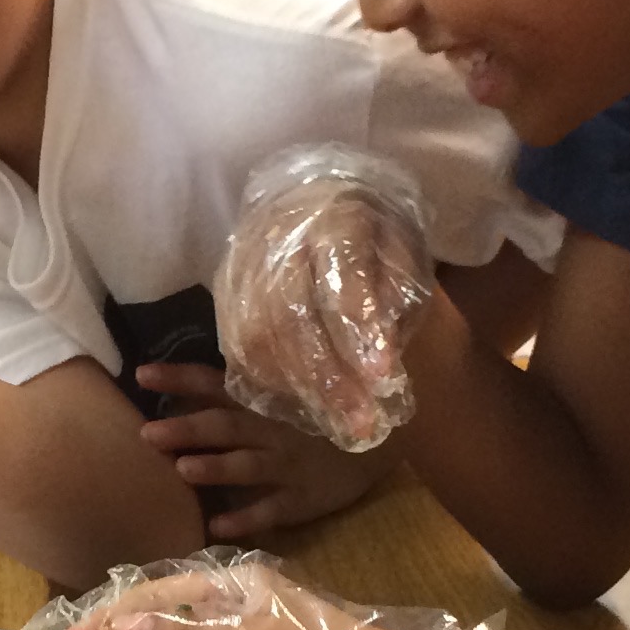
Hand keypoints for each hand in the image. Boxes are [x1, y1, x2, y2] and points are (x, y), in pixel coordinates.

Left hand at [132, 362, 387, 539]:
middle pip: (225, 426)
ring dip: (215, 467)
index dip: (180, 378)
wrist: (376, 443)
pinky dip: (246, 518)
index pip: (215, 384)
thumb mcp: (278, 397)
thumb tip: (178, 385)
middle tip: (148, 433)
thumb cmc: (313, 420)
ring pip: (247, 466)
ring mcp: (287, 466)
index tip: (141, 374)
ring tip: (184, 470)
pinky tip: (216, 526)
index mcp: (261, 402)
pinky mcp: (301, 499)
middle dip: (187, 429)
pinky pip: (271, 510)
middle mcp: (271, 431)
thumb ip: (235, 393)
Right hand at [216, 144, 436, 451]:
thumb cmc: (375, 238)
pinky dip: (276, 384)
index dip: (360, 322)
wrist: (318, 204)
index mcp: (335, 212)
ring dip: (303, 389)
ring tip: (344, 424)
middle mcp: (279, 235)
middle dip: (331, 375)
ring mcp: (244, 265)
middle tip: (365, 422)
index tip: (385, 373)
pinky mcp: (225, 294)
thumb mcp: (405, 254)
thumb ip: (399, 294)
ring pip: (261, 335)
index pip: (341, 267)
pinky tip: (309, 404)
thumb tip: (383, 356)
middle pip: (293, 311)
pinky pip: (240, 349)